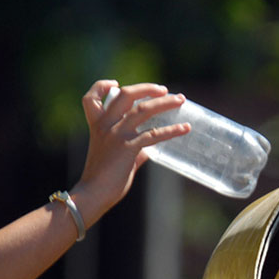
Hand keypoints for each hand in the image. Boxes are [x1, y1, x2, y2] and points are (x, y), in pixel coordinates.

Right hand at [72, 80, 190, 225]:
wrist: (93, 194)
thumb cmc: (102, 178)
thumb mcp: (115, 158)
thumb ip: (132, 151)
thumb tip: (148, 151)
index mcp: (98, 125)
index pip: (92, 97)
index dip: (102, 86)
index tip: (115, 83)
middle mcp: (106, 125)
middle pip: (126, 95)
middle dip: (147, 89)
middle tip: (165, 90)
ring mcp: (117, 135)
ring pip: (143, 110)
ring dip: (165, 103)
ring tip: (181, 101)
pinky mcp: (128, 148)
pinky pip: (154, 134)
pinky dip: (172, 130)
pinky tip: (185, 128)